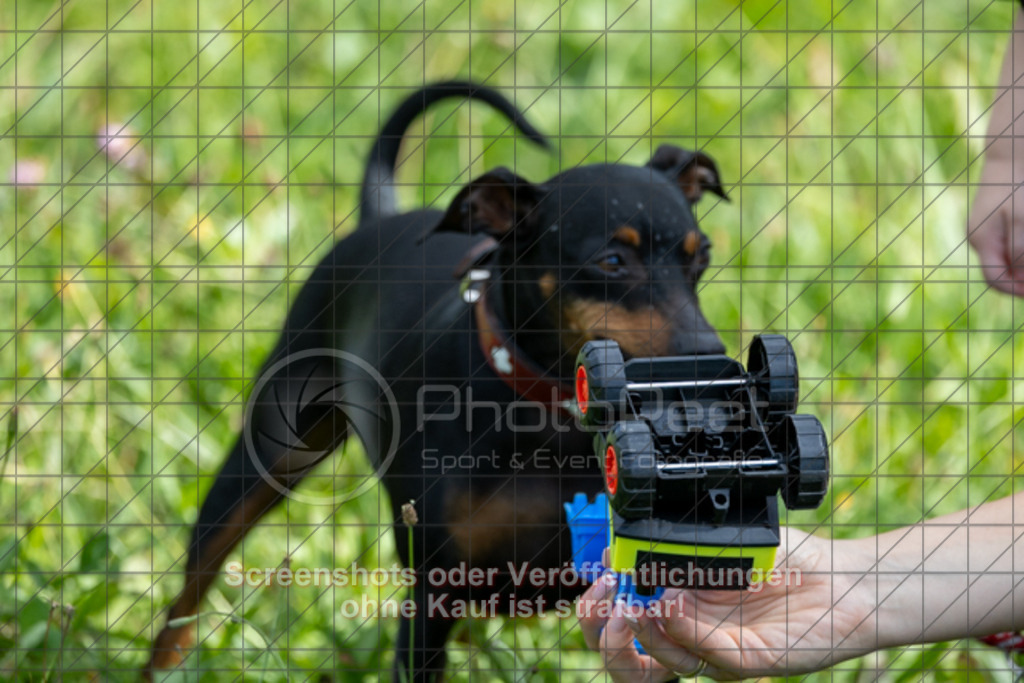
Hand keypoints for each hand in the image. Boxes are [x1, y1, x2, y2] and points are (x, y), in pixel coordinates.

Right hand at [577, 529, 878, 680]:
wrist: (842, 577)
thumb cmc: (786, 559)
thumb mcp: (717, 540)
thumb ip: (671, 548)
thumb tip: (615, 548)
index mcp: (677, 607)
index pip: (623, 623)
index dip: (599, 608)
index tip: (595, 576)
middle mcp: (691, 634)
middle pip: (630, 660)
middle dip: (602, 635)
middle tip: (604, 605)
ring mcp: (717, 651)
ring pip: (662, 667)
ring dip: (642, 637)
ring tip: (635, 607)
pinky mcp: (748, 662)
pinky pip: (707, 656)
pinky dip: (683, 632)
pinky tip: (671, 606)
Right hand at [968, 157, 1023, 296]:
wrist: (1012, 152)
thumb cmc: (1016, 185)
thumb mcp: (1021, 220)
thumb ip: (1020, 251)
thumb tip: (1022, 277)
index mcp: (981, 241)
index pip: (996, 280)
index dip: (1018, 291)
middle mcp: (979, 238)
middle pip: (1002, 270)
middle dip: (1023, 276)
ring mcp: (986, 228)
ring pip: (1007, 256)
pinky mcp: (996, 219)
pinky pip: (1011, 242)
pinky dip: (1022, 249)